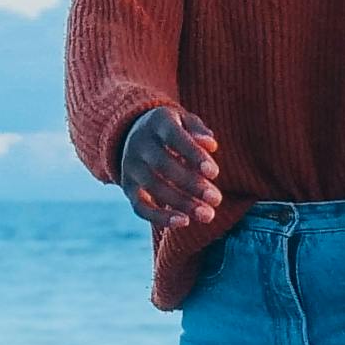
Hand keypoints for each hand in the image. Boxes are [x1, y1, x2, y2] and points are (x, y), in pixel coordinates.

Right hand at [114, 103, 219, 229]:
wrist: (138, 134)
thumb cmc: (174, 130)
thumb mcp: (186, 122)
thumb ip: (199, 131)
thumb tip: (211, 146)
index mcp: (157, 122)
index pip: (175, 138)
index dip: (194, 155)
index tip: (214, 173)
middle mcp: (139, 143)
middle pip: (162, 165)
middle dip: (191, 184)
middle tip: (216, 200)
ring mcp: (130, 166)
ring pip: (153, 187)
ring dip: (181, 203)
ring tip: (207, 215)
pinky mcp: (127, 187)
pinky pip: (140, 206)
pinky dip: (160, 217)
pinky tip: (184, 222)